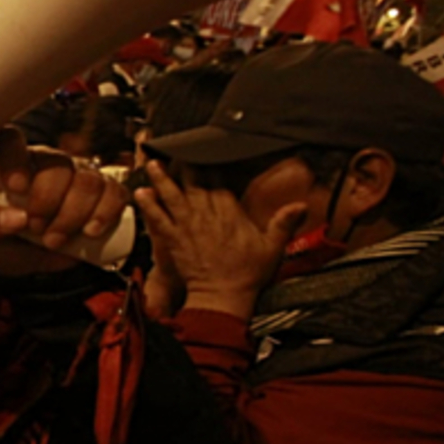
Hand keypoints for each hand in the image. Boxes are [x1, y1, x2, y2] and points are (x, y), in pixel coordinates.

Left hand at [0, 128, 128, 275]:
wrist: (19, 261)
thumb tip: (15, 218)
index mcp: (7, 162)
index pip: (12, 141)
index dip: (16, 159)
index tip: (16, 188)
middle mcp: (44, 163)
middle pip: (57, 164)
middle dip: (48, 200)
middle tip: (35, 227)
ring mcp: (76, 176)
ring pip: (87, 180)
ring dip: (73, 214)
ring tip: (53, 240)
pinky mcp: (102, 194)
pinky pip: (115, 193)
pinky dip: (106, 213)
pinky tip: (90, 231)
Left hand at [135, 161, 305, 319]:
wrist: (223, 296)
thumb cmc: (247, 273)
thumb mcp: (272, 247)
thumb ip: (284, 223)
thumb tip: (302, 205)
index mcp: (230, 213)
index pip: (219, 182)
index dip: (211, 166)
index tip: (204, 151)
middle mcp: (206, 215)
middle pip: (194, 183)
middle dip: (185, 165)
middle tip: (175, 148)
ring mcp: (187, 226)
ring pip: (173, 196)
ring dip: (162, 179)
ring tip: (153, 163)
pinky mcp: (173, 239)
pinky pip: (158, 218)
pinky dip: (149, 205)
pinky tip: (140, 192)